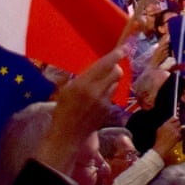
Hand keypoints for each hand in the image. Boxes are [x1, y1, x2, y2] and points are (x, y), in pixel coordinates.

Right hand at [34, 45, 125, 175]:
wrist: (67, 136)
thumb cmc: (62, 111)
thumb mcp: (65, 90)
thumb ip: (79, 78)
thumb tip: (92, 67)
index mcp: (84, 84)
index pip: (105, 65)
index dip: (116, 55)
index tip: (123, 49)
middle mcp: (97, 91)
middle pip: (117, 72)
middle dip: (115, 67)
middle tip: (109, 66)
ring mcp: (105, 102)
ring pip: (115, 83)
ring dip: (111, 80)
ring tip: (100, 83)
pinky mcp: (108, 110)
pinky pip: (111, 95)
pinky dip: (107, 92)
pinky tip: (97, 97)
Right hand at [151, 116, 181, 156]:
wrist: (161, 147)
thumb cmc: (159, 139)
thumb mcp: (159, 129)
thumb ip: (165, 125)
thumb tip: (171, 122)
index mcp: (166, 124)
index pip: (174, 118)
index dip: (176, 119)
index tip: (177, 120)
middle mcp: (171, 126)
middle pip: (178, 122)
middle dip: (178, 125)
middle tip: (176, 128)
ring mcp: (175, 131)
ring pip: (180, 128)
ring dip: (178, 130)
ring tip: (174, 135)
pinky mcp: (177, 135)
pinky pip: (180, 134)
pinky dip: (178, 136)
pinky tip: (174, 139)